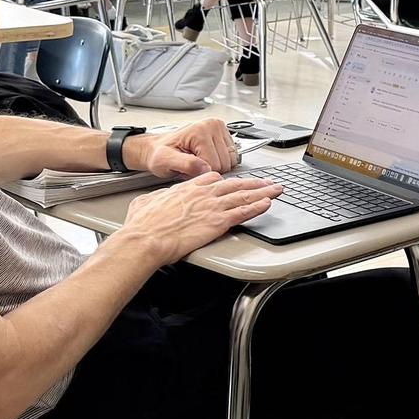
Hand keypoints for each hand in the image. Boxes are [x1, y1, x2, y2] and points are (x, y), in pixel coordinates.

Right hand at [118, 172, 279, 265]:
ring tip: (275, 189)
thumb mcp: (145, 202)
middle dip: (253, 183)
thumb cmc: (142, 226)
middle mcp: (202, 194)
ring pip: (243, 196)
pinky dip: (257, 207)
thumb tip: (156, 199)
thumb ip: (157, 198)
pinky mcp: (218, 222)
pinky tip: (267, 203)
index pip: (212, 178)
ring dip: (263, 192)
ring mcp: (212, 206)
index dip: (226, 180)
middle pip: (234, 184)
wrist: (145, 239)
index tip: (234, 181)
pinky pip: (243, 212)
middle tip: (266, 182)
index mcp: (187, 189)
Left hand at [132, 119, 238, 178]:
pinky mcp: (225, 135)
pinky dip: (219, 162)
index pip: (214, 164)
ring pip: (230, 161)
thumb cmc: (159, 154)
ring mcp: (220, 129)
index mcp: (200, 130)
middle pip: (225, 163)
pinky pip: (232, 158)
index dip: (200, 172)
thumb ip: (185, 164)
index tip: (187, 168)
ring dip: (215, 166)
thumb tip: (205, 168)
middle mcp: (213, 125)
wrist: (157, 148)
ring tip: (198, 161)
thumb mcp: (164, 161)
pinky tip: (205, 158)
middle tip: (192, 165)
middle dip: (208, 169)